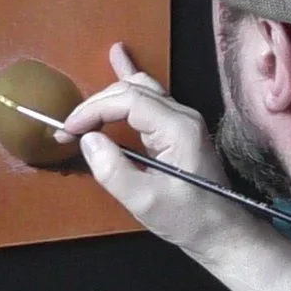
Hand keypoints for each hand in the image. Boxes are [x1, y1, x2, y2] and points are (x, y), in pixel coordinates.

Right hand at [60, 43, 290, 290]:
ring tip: (80, 107)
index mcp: (177, 129)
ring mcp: (183, 119)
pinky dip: (129, 82)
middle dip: (95, 105)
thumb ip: (114, 170)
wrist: (223, 233)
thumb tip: (88, 140)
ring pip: (140, 89)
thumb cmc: (188, 220)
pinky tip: (118, 57)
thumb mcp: (145, 202)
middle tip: (67, 131)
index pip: (127, 101)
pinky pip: (150, 97)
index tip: (67, 132)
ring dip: (107, 96)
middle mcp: (182, 115)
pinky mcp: (178, 128)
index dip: (92, 111)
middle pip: (132, 90)